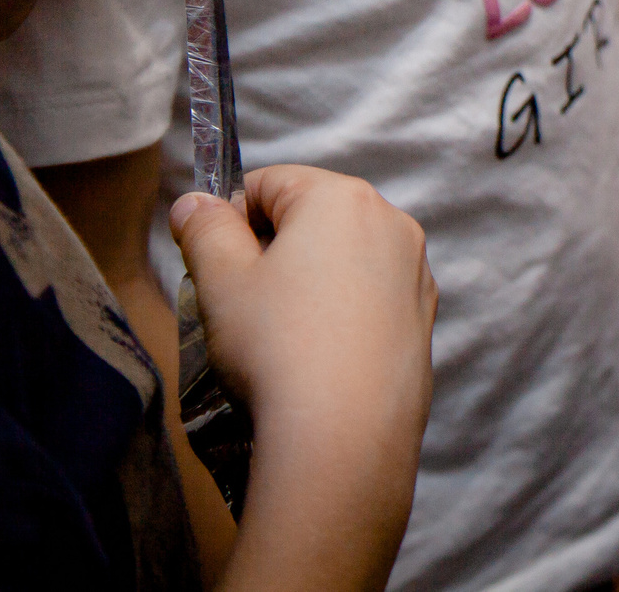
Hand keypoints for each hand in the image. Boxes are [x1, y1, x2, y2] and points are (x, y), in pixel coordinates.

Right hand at [172, 165, 434, 591]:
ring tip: (275, 336)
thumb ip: (204, 230)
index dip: (229, 219)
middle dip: (269, 250)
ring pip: (342, 259)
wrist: (344, 435)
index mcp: (344, 198)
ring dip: (305, 282)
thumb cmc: (276, 345)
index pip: (270, 182)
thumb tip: (194, 203)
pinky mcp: (423, 319)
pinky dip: (339, 313)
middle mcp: (393, 222)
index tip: (210, 263)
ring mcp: (416, 272)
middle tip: (238, 303)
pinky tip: (315, 356)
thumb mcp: (221, 281)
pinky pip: (368, 298)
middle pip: (311, 218)